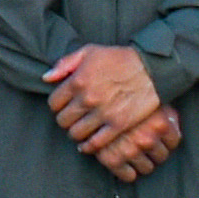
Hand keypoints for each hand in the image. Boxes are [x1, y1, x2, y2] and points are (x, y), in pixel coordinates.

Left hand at [42, 42, 175, 174]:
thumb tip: (46, 78)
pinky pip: (95, 143)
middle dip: (65, 120)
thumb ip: (65, 63)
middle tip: (72, 119)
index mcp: (78, 80)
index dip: (57, 106)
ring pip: (76, 133)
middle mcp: (88, 98)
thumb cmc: (120, 59)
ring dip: (76, 133)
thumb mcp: (90, 51)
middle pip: (63, 120)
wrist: (152, 69)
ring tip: (81, 129)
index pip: (54, 103)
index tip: (64, 106)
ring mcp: (103, 113)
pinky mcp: (118, 125)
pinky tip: (88, 143)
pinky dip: (89, 146)